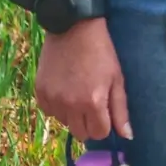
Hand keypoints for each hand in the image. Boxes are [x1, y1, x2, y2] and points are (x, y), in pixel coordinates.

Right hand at [34, 18, 129, 141]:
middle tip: (93, 106)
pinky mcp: (39, 92)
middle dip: (89, 124)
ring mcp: (52, 99)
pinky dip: (58, 107)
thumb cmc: (101, 54)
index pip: (99, 134)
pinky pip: (49, 112)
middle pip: (80, 133)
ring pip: (64, 123)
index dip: (104, 127)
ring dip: (72, 115)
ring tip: (79, 94)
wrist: (73, 30)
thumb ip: (120, 110)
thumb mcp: (117, 80)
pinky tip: (65, 91)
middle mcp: (70, 105)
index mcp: (92, 103)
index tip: (105, 115)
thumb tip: (126, 136)